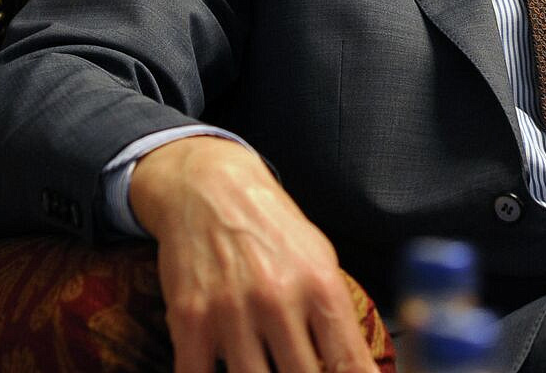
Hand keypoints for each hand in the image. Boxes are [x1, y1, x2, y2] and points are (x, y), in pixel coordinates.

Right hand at [130, 135, 376, 372]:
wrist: (211, 189)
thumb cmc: (272, 229)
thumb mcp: (320, 260)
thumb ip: (336, 316)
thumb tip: (355, 369)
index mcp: (319, 286)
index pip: (348, 363)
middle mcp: (278, 300)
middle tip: (298, 370)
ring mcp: (231, 312)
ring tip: (267, 368)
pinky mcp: (190, 320)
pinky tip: (222, 369)